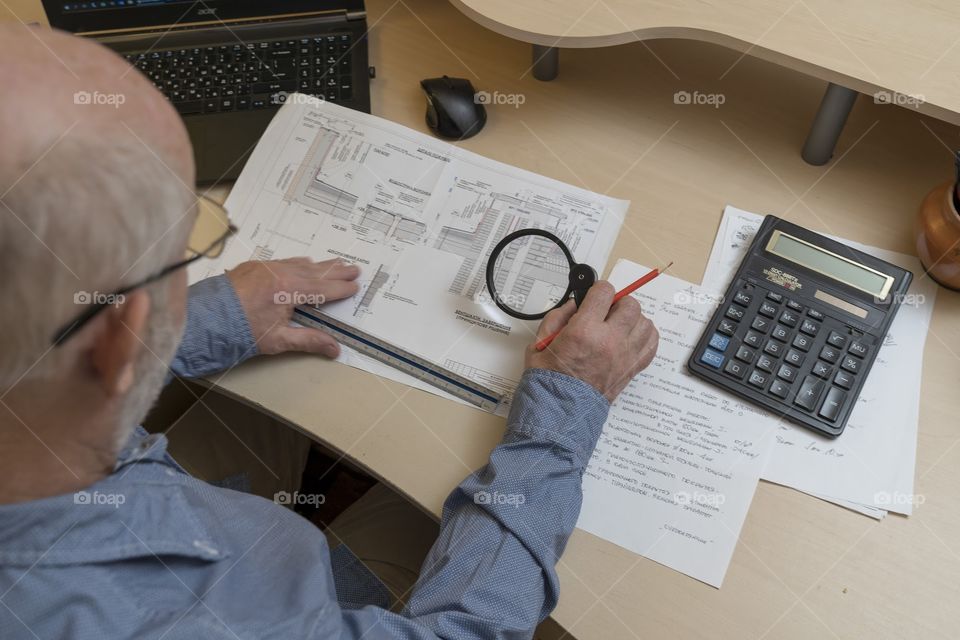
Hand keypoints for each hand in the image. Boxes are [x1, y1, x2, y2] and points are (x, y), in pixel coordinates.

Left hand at [226, 257, 359, 356]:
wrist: (204, 320)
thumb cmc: (238, 331)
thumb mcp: (277, 340)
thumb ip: (309, 341)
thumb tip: (334, 349)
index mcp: (288, 289)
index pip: (323, 288)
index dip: (340, 288)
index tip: (354, 286)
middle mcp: (279, 272)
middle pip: (316, 271)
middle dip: (336, 271)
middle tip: (354, 268)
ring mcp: (265, 267)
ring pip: (300, 263)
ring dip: (320, 265)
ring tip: (336, 262)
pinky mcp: (253, 267)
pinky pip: (283, 261)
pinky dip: (299, 263)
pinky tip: (305, 263)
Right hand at [526, 282, 658, 402]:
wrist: (561, 412)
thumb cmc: (549, 382)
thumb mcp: (540, 342)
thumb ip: (558, 317)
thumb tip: (575, 304)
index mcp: (584, 331)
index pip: (604, 292)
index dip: (598, 289)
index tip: (594, 296)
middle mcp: (609, 341)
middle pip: (630, 305)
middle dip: (618, 303)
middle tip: (606, 311)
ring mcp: (625, 355)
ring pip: (645, 322)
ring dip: (633, 319)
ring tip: (618, 326)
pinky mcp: (632, 368)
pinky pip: (652, 344)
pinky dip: (645, 336)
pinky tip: (631, 338)